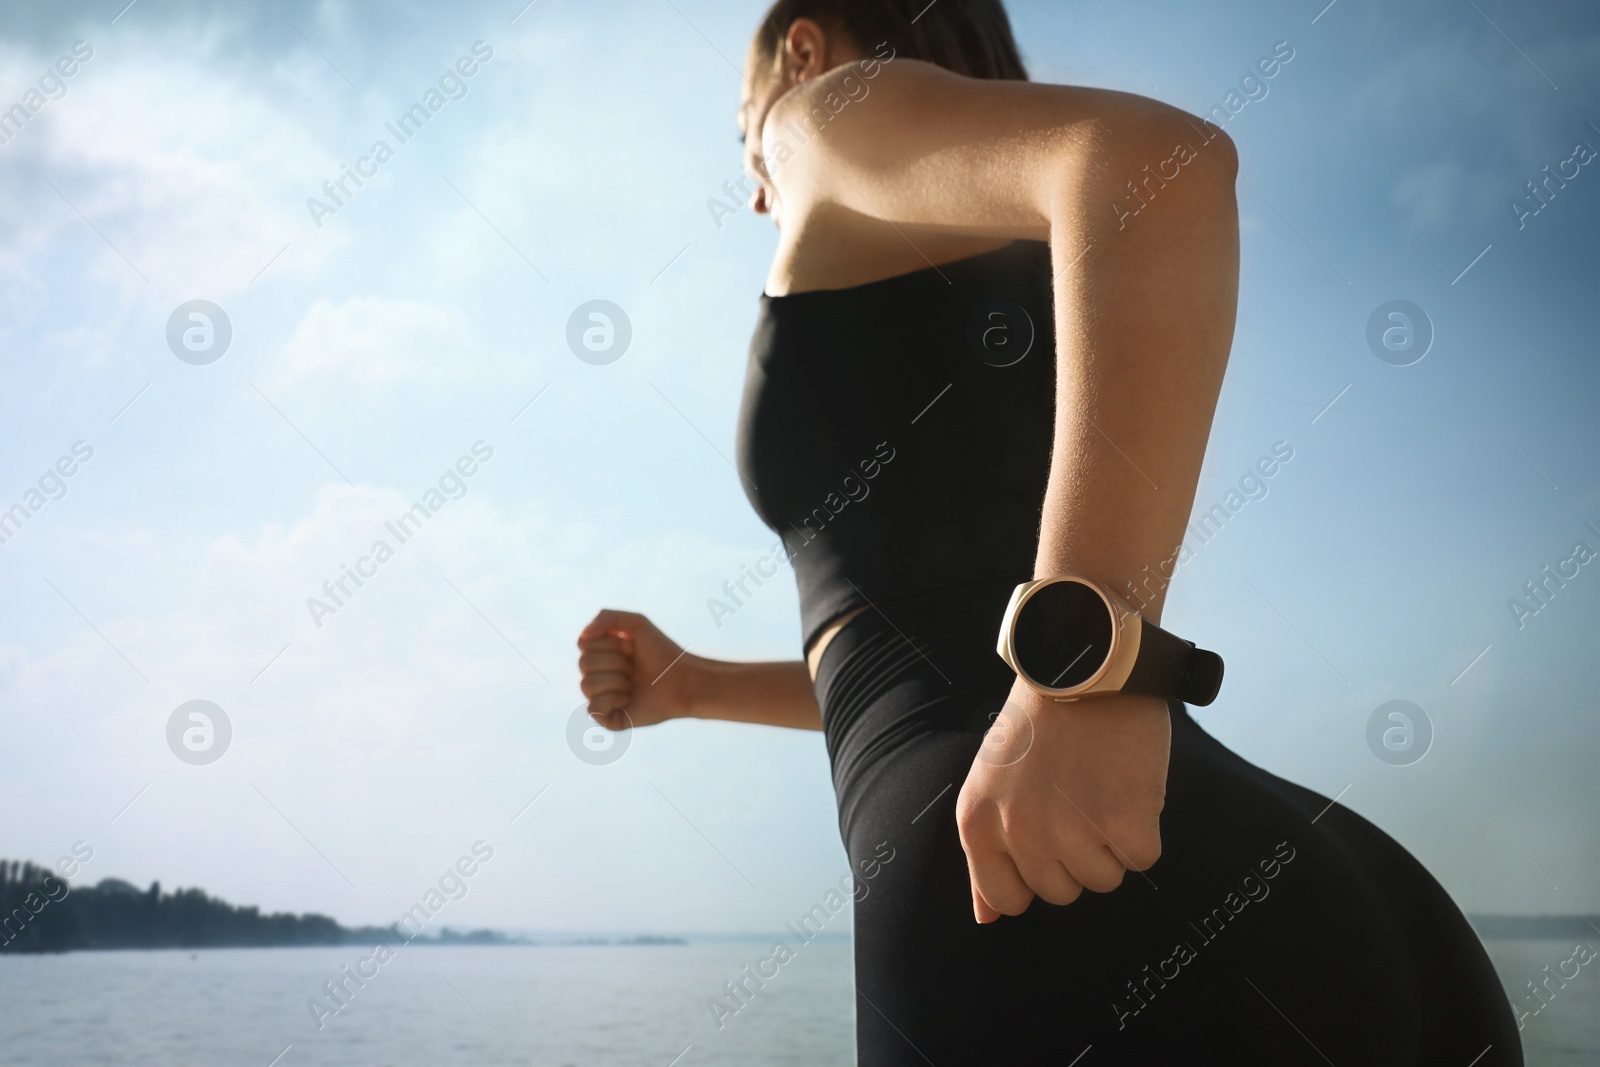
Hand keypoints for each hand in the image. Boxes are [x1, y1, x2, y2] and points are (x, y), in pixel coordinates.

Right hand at [576, 609, 694, 730]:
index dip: (610, 643)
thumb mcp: (636, 623)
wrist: (683, 680)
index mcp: (599, 655)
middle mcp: (596, 676)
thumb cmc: (661, 652)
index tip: (631, 647)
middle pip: (584, 663)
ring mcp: (600, 698)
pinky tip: (628, 700)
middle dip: (615, 662)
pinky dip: (612, 701)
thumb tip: (583, 636)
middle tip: (634, 668)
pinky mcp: (608, 719)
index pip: (583, 644)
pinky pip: (592, 709)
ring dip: (616, 681)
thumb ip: (606, 617)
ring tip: (633, 684)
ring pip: (587, 685)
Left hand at [955, 679, 1170, 921]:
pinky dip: (1144, 828)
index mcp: (978, 822)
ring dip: (1110, 842)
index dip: (1033, 874)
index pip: (1006, 899)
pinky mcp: (1126, 821)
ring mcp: (1073, 830)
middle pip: (1061, 892)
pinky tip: (1128, 784)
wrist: (1085, 664)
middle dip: (1074, 855)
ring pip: (1104, 880)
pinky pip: (1142, 859)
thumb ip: (986, 852)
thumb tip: (987, 920)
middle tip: (1076, 799)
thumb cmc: (1038, 724)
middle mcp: (1020, 833)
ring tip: (1100, 787)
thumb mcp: (989, 782)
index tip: (1046, 839)